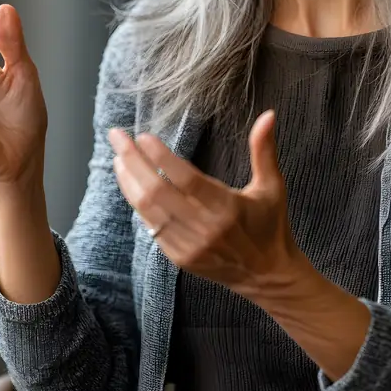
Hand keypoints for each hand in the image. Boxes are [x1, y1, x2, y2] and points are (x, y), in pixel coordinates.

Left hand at [109, 109, 304, 298]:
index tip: (143, 136)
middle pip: (157, 192)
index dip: (161, 157)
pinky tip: (131, 184)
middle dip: (133, 161)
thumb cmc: (269, 225)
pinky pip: (150, 227)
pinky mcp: (180, 258)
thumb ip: (265, 150)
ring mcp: (189, 246)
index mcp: (228, 208)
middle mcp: (205, 229)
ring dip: (128, 182)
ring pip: (147, 210)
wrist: (266, 276)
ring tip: (119, 157)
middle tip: (117, 137)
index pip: (186, 179)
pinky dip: (137, 203)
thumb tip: (268, 114)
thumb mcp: (273, 186)